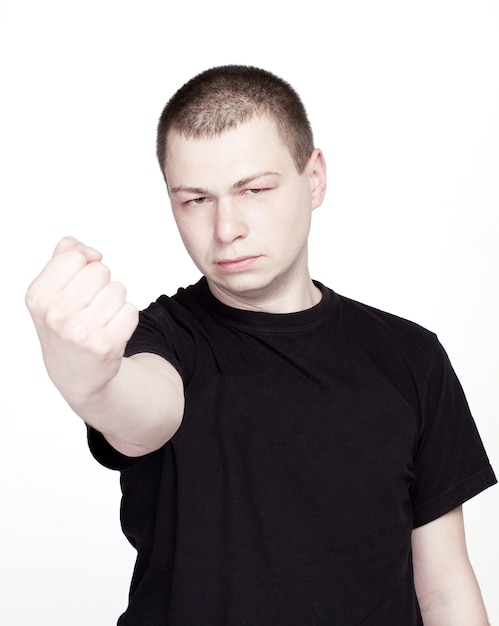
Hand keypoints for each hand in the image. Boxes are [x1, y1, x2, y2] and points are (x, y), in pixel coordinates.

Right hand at [26, 237, 138, 407]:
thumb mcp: (51, 290)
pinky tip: (111, 331)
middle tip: (90, 306)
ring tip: (100, 319)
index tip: (78, 283)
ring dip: (115, 301)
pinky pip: (131, 310)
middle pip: (101, 270)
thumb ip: (63, 257)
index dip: (84, 264)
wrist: (75, 372)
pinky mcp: (106, 346)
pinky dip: (126, 317)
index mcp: (38, 296)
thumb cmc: (65, 323)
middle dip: (101, 283)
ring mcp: (80, 332)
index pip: (76, 256)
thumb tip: (85, 249)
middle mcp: (56, 315)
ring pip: (119, 289)